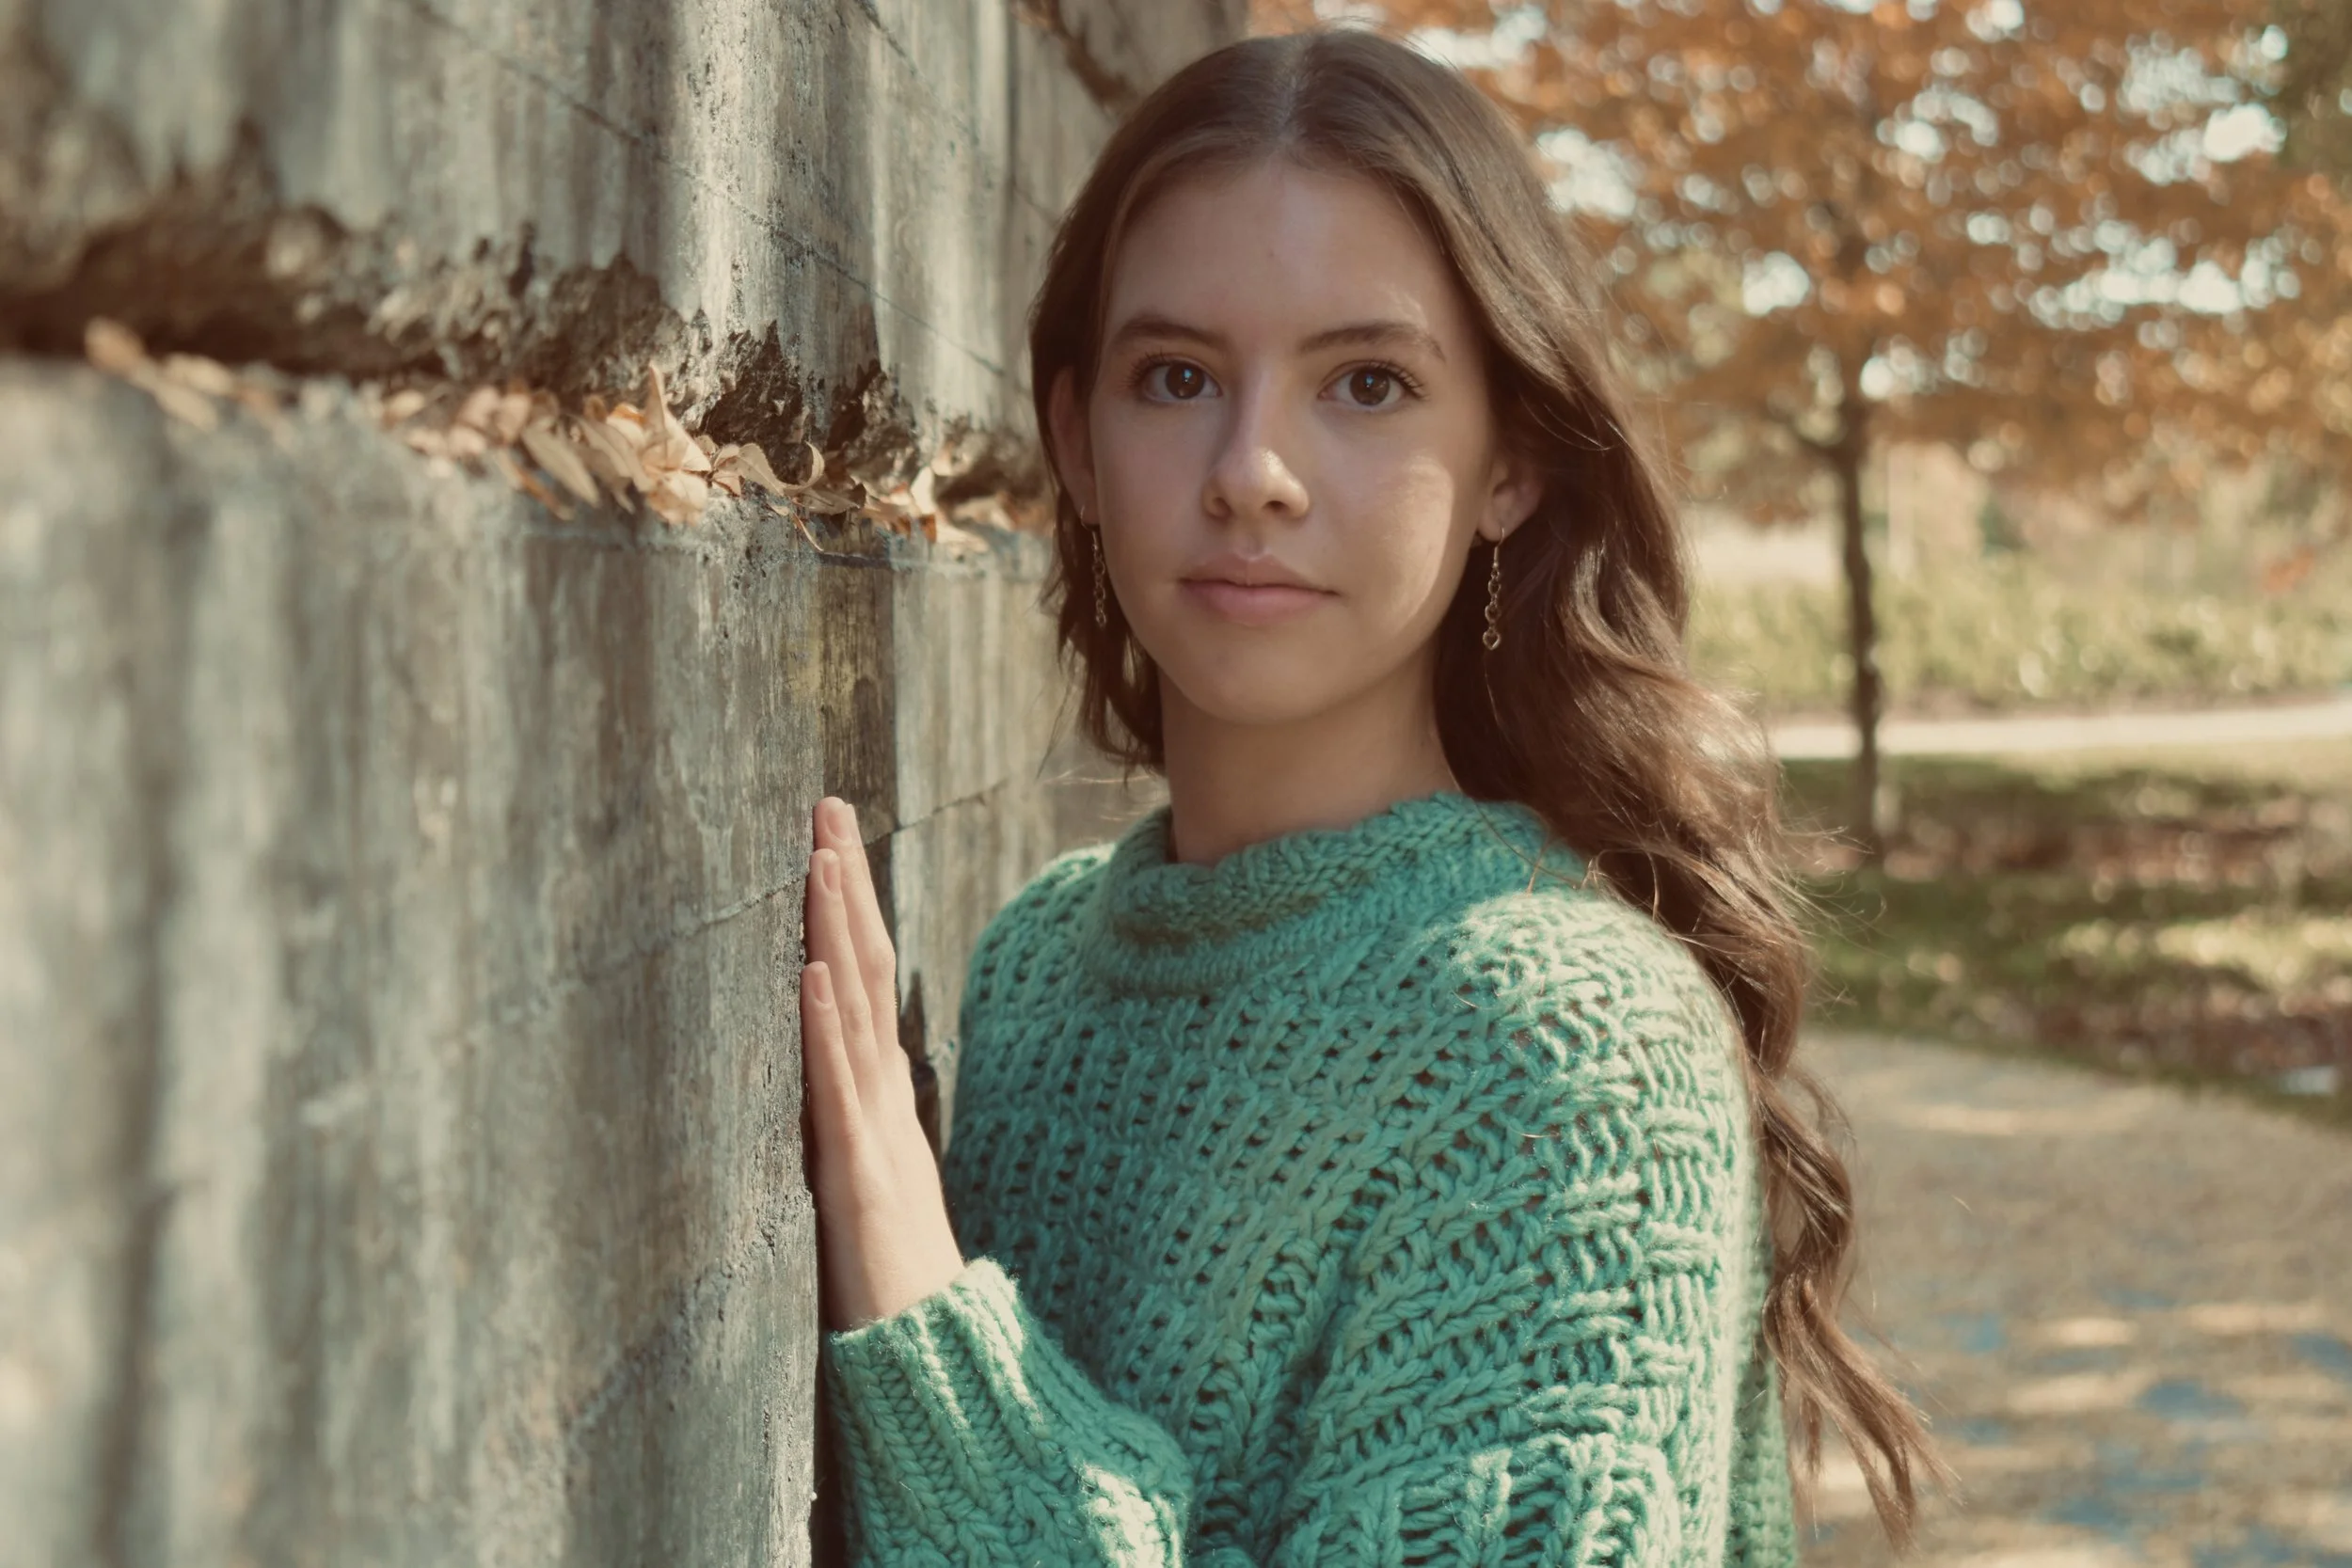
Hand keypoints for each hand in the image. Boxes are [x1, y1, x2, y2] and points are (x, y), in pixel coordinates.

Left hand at [802, 795, 966, 1331]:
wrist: (934, 1371)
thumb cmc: (892, 1295)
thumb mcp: (860, 1198)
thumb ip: (845, 1144)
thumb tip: (819, 1097)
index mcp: (881, 1108)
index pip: (863, 990)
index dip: (850, 915)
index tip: (829, 843)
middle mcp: (882, 1107)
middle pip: (862, 978)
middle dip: (844, 889)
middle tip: (824, 807)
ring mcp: (873, 1138)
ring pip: (852, 1015)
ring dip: (835, 932)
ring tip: (818, 857)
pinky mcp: (858, 1179)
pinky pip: (839, 1091)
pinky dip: (824, 1026)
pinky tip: (807, 971)